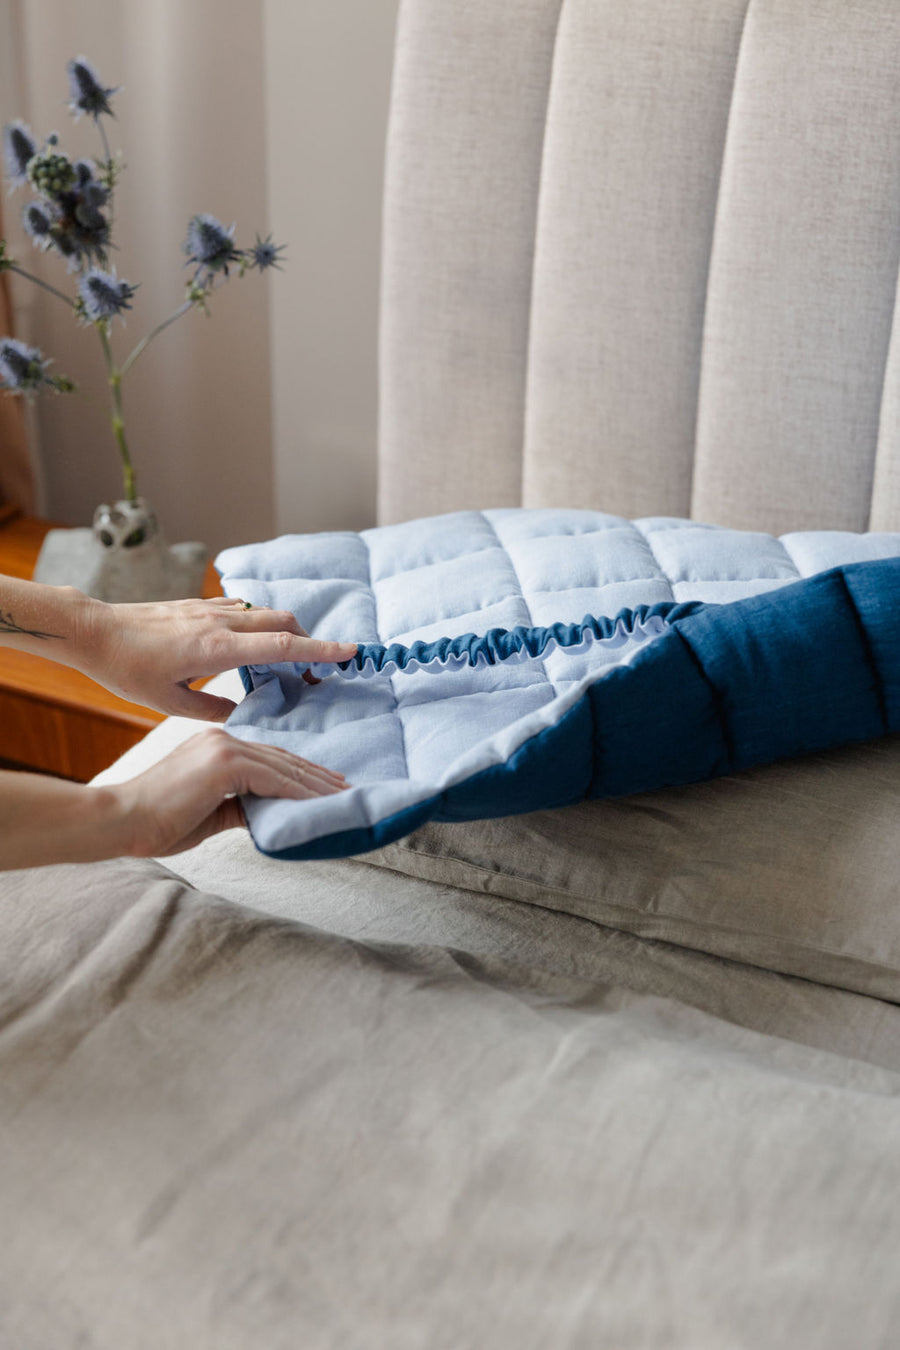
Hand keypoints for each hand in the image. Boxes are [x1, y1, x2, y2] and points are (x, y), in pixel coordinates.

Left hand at [75, 594, 356, 720]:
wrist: (94, 632)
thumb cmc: (127, 670)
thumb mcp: (169, 703)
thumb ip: (212, 709)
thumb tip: (242, 713)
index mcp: (217, 649)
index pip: (282, 648)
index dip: (320, 650)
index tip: (349, 653)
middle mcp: (219, 623)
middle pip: (283, 624)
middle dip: (310, 642)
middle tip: (318, 669)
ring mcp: (210, 610)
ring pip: (265, 614)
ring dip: (286, 632)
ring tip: (290, 661)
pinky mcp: (199, 606)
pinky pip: (243, 610)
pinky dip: (260, 625)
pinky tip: (252, 645)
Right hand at [109, 728, 348, 856]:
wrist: (123, 820)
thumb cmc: (158, 822)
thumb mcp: (209, 812)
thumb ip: (239, 807)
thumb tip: (268, 814)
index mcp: (216, 746)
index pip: (269, 758)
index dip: (300, 772)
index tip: (326, 784)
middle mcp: (222, 739)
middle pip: (282, 758)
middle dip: (316, 776)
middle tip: (345, 788)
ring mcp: (223, 748)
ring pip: (282, 767)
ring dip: (316, 785)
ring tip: (342, 797)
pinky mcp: (224, 763)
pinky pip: (273, 779)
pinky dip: (298, 792)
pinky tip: (318, 803)